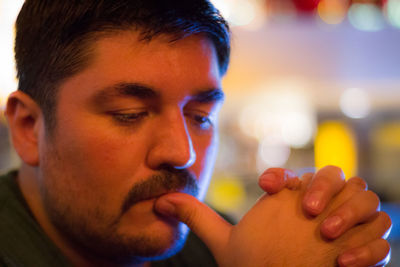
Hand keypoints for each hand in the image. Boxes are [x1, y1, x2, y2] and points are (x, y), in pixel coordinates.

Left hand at [154, 171, 391, 266]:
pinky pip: (383, 235)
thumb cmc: (253, 265)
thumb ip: (197, 217)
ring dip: (352, 212)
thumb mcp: (225, 241)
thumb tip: (159, 200)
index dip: (288, 174)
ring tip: (327, 235)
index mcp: (292, 198)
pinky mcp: (365, 249)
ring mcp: (347, 226)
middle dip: (326, 188)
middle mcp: (321, 206)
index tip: (268, 187)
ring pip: (367, 199)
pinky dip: (369, 245)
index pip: (300, 173)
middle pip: (339, 176)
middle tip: (308, 211)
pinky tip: (342, 263)